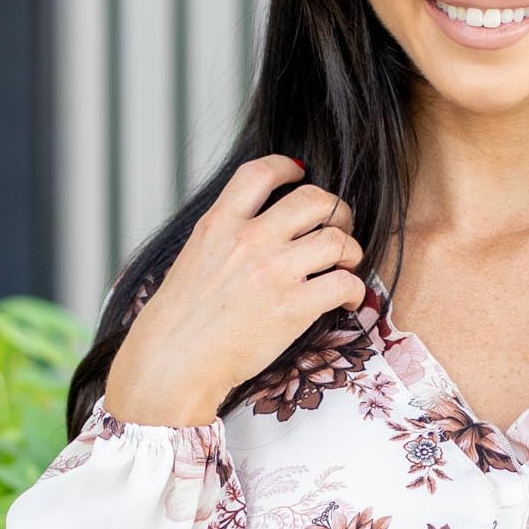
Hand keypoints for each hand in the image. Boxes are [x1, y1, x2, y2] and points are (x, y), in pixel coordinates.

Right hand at [103, 156, 364, 427]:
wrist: (174, 361)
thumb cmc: (180, 320)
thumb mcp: (194, 258)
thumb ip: (225, 235)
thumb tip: (256, 224)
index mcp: (219, 223)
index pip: (261, 172)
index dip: (288, 166)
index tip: (301, 173)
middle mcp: (249, 240)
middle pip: (313, 200)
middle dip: (335, 211)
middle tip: (338, 228)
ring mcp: (273, 271)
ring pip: (337, 240)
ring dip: (350, 251)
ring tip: (345, 265)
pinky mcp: (293, 307)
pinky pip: (344, 283)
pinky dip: (354, 289)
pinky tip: (348, 299)